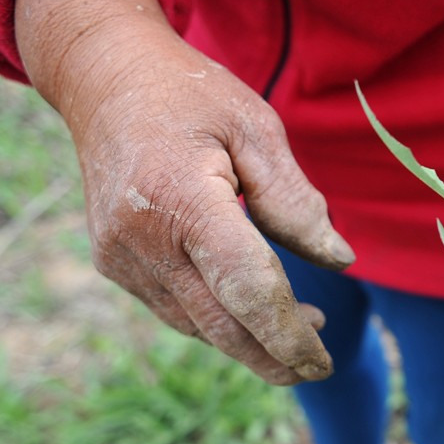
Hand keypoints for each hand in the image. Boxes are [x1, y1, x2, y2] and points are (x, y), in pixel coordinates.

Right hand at [16, 0, 353, 383]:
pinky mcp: (112, 261)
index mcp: (182, 198)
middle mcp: (142, 238)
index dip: (287, 334)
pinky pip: (174, 308)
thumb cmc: (191, 96)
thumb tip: (340, 261)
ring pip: (195, 325)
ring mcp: (120, 255)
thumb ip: (296, 201)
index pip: (246, 288)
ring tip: (304, 327)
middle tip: (319, 366)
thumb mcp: (256, 129)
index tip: (324, 362)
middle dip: (273, 357)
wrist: (103, 78)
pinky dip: (217, 321)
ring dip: (249, 341)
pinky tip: (252, 311)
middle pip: (219, 324)